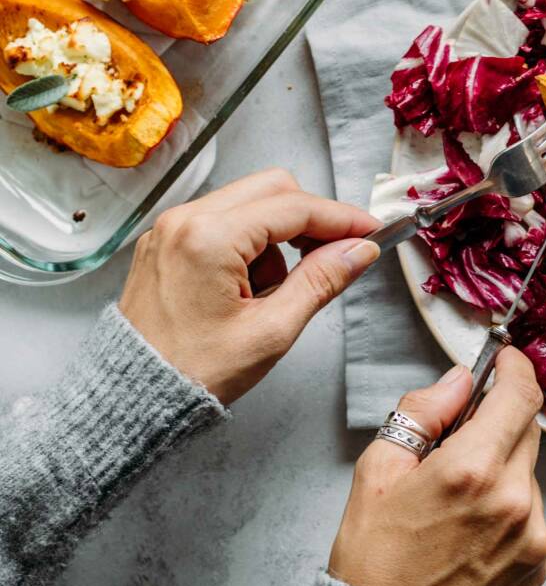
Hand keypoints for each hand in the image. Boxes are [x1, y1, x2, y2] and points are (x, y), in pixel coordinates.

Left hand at [119, 168, 379, 404]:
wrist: (133, 395)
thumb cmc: (194, 371)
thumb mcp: (272, 331)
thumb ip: (321, 281)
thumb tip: (358, 250)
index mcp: (208, 238)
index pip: (294, 208)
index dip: (341, 218)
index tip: (371, 230)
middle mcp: (185, 220)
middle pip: (273, 189)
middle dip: (312, 220)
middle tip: (338, 254)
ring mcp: (172, 228)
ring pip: (250, 203)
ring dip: (280, 235)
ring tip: (276, 291)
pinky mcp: (168, 241)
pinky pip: (225, 220)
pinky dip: (252, 244)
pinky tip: (253, 287)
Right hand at [328, 348, 545, 585]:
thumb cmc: (374, 560)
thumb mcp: (378, 472)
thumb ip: (423, 413)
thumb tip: (457, 381)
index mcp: (473, 470)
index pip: (520, 396)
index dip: (514, 369)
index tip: (505, 361)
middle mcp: (514, 499)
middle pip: (526, 429)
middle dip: (497, 420)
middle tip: (457, 439)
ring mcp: (532, 534)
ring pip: (528, 471)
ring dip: (502, 467)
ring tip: (456, 499)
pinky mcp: (539, 562)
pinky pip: (531, 512)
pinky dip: (508, 506)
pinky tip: (469, 528)